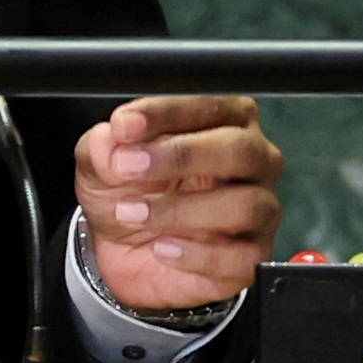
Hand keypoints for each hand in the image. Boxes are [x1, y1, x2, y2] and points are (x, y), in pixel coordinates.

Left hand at [74, 95, 282, 310]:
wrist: (125, 251)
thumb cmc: (128, 192)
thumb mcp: (103, 164)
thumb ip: (104, 146)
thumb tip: (109, 138)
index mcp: (223, 122)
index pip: (209, 106)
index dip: (165, 113)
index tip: (125, 125)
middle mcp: (251, 161)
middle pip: (240, 150)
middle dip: (181, 156)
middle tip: (127, 166)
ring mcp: (259, 210)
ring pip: (244, 205)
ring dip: (179, 209)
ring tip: (132, 213)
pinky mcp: (253, 255)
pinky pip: (241, 256)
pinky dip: (196, 254)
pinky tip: (162, 247)